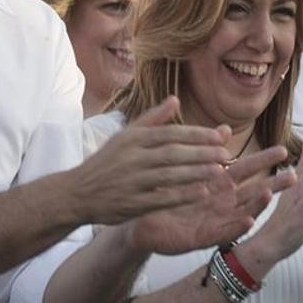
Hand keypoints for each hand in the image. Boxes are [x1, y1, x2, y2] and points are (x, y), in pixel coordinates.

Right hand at [68, 97, 232, 225]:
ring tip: (220, 171)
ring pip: (170, 175)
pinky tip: (201, 193)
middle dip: (202, 153)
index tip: (220, 136)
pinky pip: (162, 199)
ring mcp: (131, 181)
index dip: (197, 134)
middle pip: (173, 153)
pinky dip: (182, 196)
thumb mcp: (124, 136)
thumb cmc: (105, 163)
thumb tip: (175, 99)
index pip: (170, 133)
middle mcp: (132, 158)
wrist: (76, 193)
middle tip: (226, 154)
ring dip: (196, 173)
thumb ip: (152, 119)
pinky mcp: (131, 203)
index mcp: (133, 139)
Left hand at [123, 145, 294, 254]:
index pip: (245, 168)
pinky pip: (222, 232)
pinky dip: (237, 226)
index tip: (284, 148)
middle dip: (274, 183)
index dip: (264, 159)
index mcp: (217, 183)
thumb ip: (204, 148)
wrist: (137, 220)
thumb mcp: (184, 167)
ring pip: (242, 211)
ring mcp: (214, 220)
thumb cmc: (163, 193)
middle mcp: (221, 202)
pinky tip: (249, 220)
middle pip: (252, 190)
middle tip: (297, 174)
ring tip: (272, 192)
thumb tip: (224, 126)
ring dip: (258, 203)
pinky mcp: (201, 237)